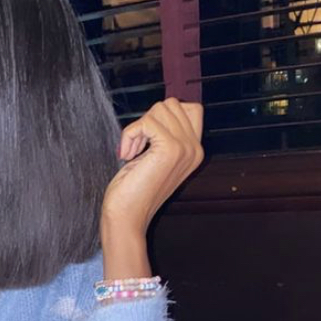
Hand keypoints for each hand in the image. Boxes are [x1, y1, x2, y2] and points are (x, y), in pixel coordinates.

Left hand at [101, 99, 203, 237]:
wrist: (126, 216)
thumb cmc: (133, 189)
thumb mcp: (155, 155)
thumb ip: (165, 133)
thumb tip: (162, 107)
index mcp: (194, 151)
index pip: (192, 108)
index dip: (165, 114)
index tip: (149, 135)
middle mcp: (194, 149)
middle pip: (172, 105)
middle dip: (148, 119)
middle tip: (138, 146)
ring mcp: (185, 148)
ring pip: (159, 109)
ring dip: (138, 127)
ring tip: (133, 151)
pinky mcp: (170, 149)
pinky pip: (146, 122)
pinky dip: (130, 134)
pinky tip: (127, 154)